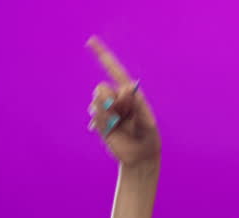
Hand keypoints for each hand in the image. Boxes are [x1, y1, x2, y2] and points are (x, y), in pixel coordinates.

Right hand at [85, 35, 161, 167]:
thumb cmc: (148, 136)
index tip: (90, 41)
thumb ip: (138, 105)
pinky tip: (113, 131)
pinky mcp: (99, 121)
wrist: (140, 155)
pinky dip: (103, 123)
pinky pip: (95, 115)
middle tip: (126, 116)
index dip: (102, 55)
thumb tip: (126, 89)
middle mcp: (116, 97)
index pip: (114, 70)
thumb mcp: (148, 122)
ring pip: (96, 102)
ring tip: (121, 125)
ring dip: (108, 115)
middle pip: (102, 88)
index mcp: (130, 92)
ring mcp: (106, 108)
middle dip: (113, 102)